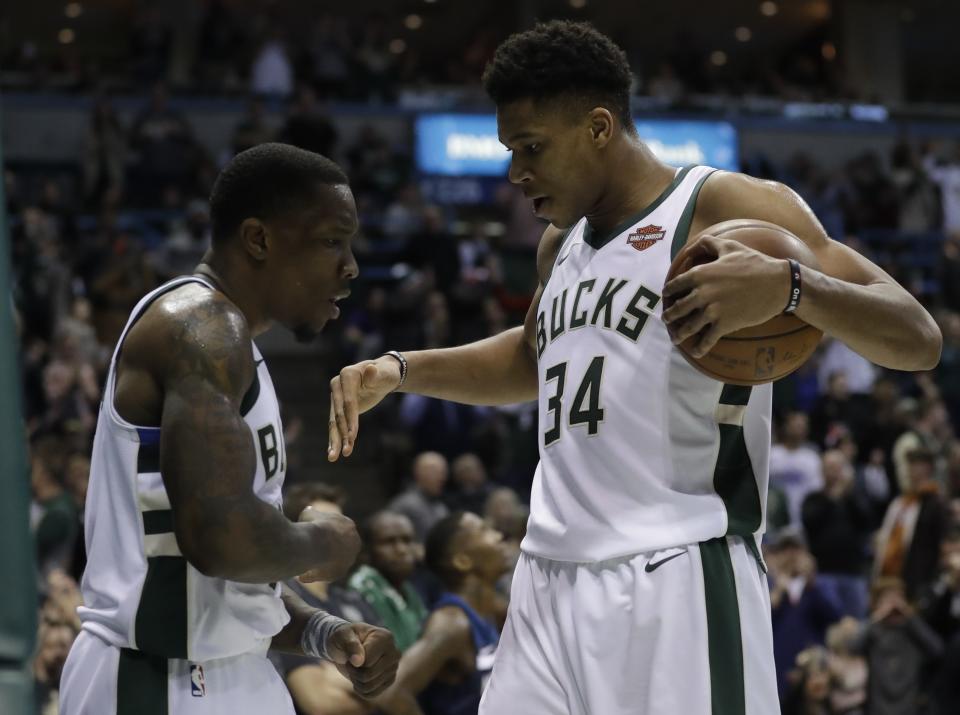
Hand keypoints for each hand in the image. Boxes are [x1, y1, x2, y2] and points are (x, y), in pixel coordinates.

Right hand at [296, 508, 359, 582]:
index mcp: (348, 525)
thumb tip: (308, 511)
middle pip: (338, 548)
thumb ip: (311, 513)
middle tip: (310, 555)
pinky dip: (315, 576)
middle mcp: (353, 542)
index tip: (313, 539)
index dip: (324, 535)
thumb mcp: (309, 514)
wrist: (320, 542)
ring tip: (303, 569)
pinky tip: (302, 576)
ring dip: (319, 565)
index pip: (338, 531)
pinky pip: (326, 575)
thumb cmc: (314, 526)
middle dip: (324, 552)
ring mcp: (349, 558)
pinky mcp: (341, 572)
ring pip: (332, 563)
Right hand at [328, 357, 402, 460]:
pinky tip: (334, 452)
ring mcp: (336, 397)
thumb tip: (371, 369)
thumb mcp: (385, 374)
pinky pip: (337, 425)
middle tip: (345, 452)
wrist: (382, 376)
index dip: (351, 419)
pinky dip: (336, 439)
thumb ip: (376, 374)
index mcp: (347, 375)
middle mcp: (337, 386)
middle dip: (342, 433)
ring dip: (335, 440)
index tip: (353, 436)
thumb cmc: (386, 373)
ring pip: (334, 422)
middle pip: (338, 414)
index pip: (348, 402)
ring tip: (333, 457)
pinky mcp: (339, 408)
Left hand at [328, 622, 400, 698]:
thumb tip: (358, 661)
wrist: (347, 646)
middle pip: (369, 675)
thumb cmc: (344, 637)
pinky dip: (361, 690)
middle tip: (351, 663)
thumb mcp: (342, 635)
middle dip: (354, 672)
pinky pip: (372, 694)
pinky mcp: (390, 680)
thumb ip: (350, 645)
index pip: (367, 662)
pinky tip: (360, 678)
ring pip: (370, 687)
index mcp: (385, 638)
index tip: (349, 652)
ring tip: (356, 669)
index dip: (353, 662)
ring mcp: (394, 667)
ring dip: (356, 681)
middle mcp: (394, 652)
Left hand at [662, 235, 791, 357]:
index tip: (666, 296)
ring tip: (675, 338)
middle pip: (678, 308)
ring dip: (679, 334)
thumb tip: (693, 247)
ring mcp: (712, 311)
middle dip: (669, 316)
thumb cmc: (755, 263)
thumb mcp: (730, 247)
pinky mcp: (724, 324)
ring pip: (689, 326)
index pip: (676, 285)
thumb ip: (708, 244)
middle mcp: (702, 293)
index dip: (668, 292)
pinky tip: (696, 352)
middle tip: (666, 320)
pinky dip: (700, 348)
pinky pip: (708, 339)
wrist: (777, 284)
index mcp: (700, 274)